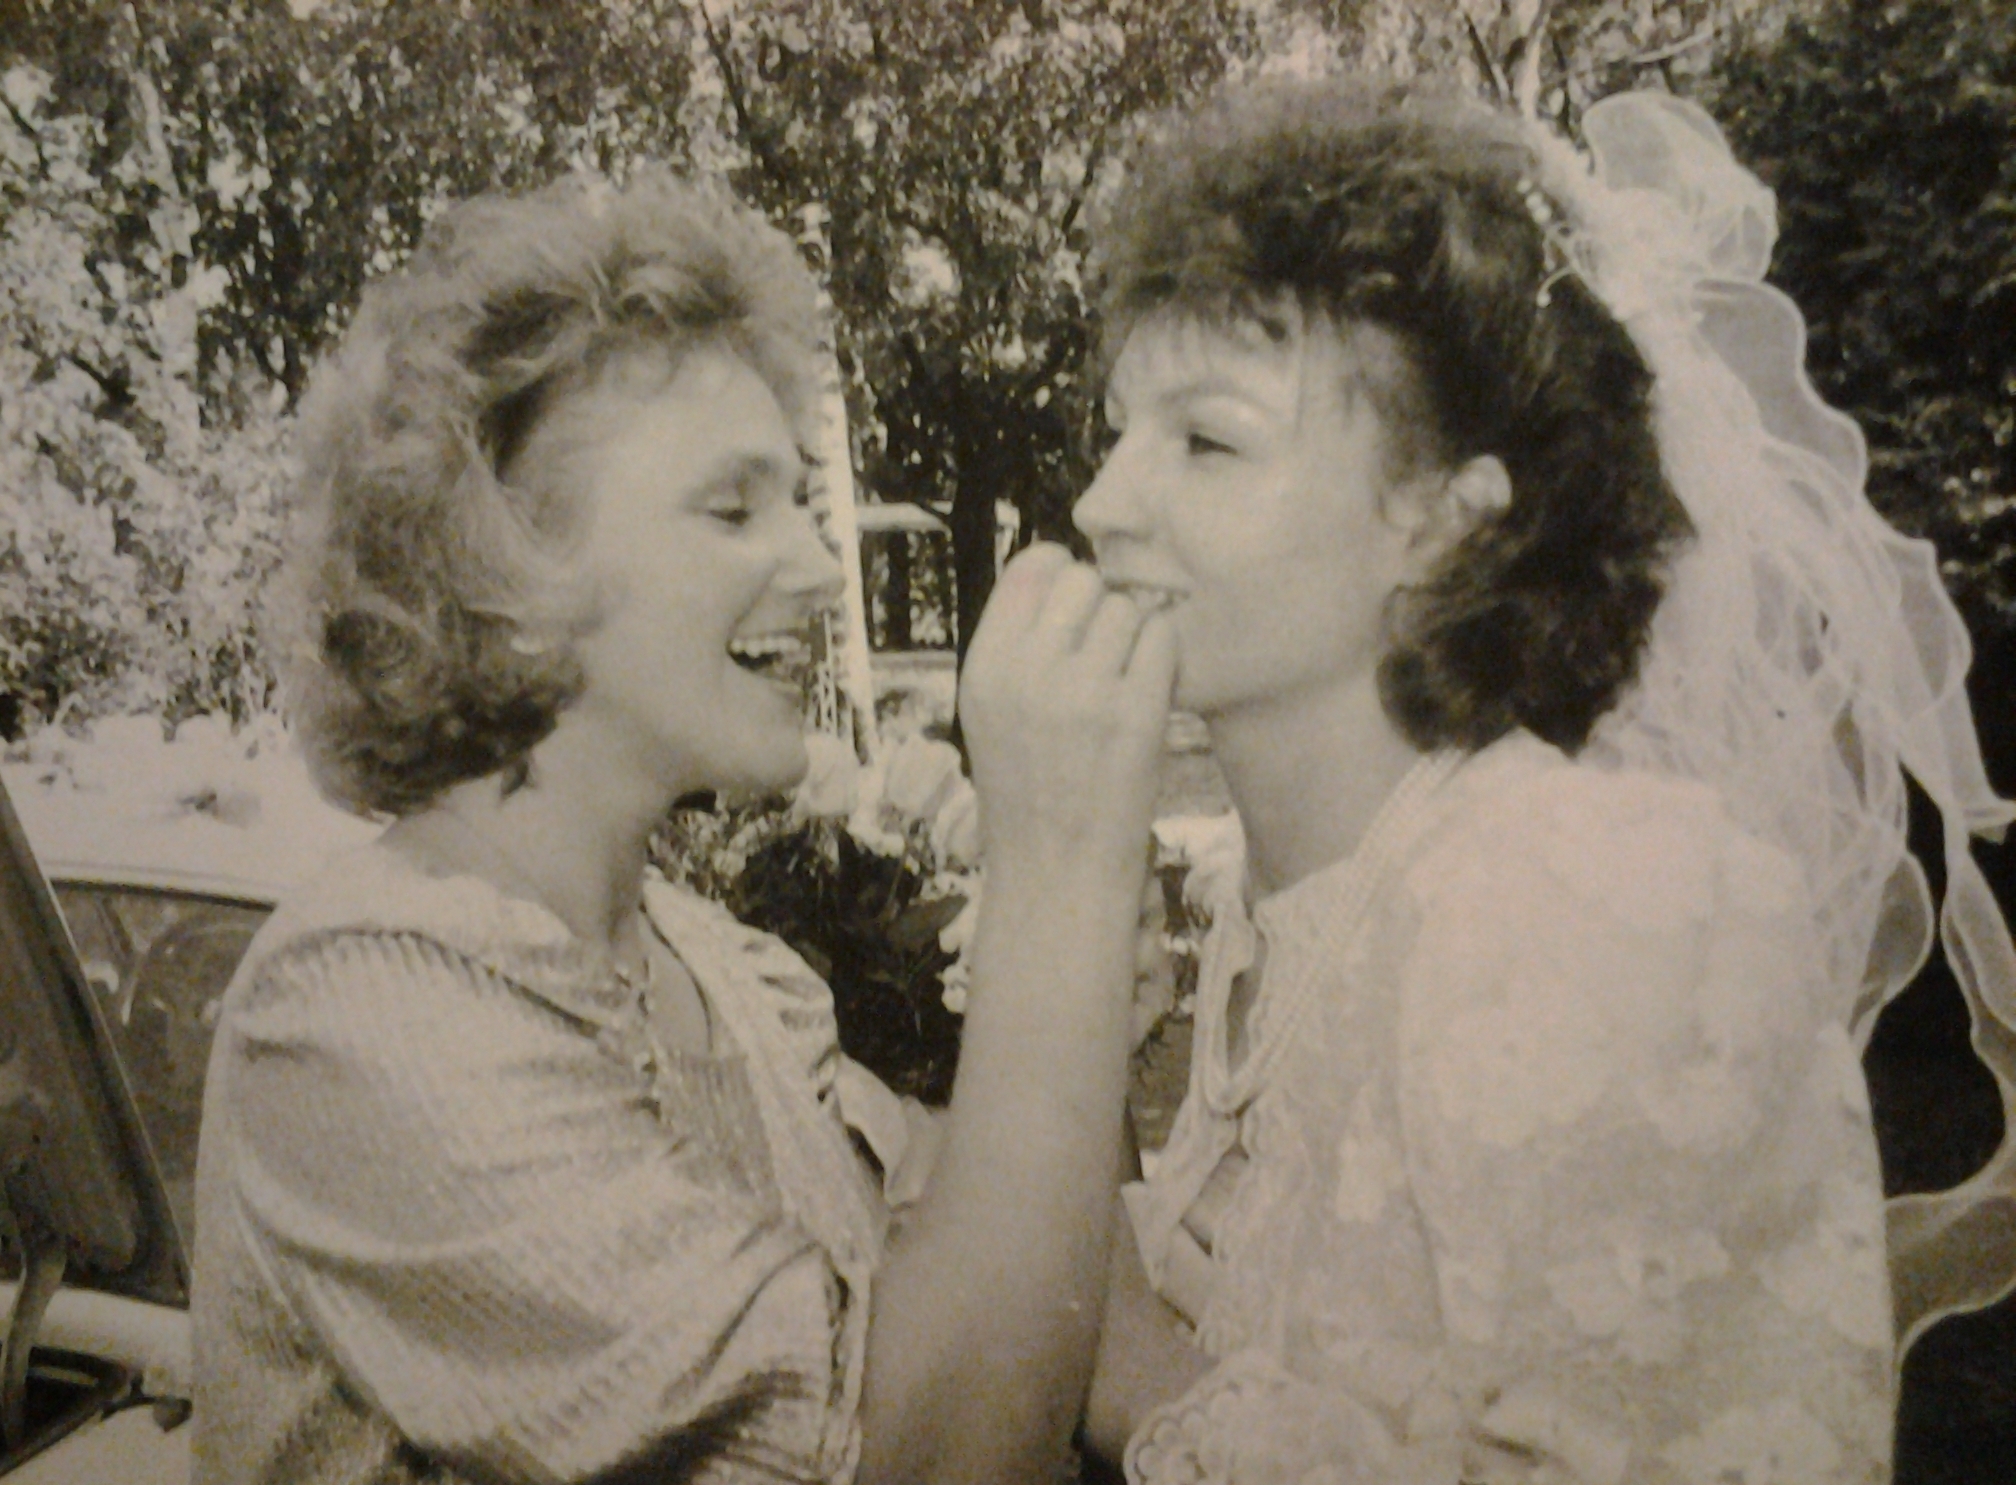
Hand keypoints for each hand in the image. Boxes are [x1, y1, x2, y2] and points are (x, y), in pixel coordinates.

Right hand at [959, 543, 1175, 872]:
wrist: (1057, 867)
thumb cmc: (1027, 785)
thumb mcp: (990, 709)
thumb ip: (1016, 642)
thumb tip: (1062, 568)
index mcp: (985, 665)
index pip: (1032, 567)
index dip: (1060, 575)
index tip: (1072, 609)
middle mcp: (1028, 672)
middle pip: (1084, 580)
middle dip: (1099, 604)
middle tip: (1102, 649)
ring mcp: (1084, 693)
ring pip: (1128, 609)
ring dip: (1134, 635)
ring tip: (1122, 679)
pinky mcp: (1137, 715)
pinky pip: (1163, 640)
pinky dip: (1162, 658)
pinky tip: (1147, 690)